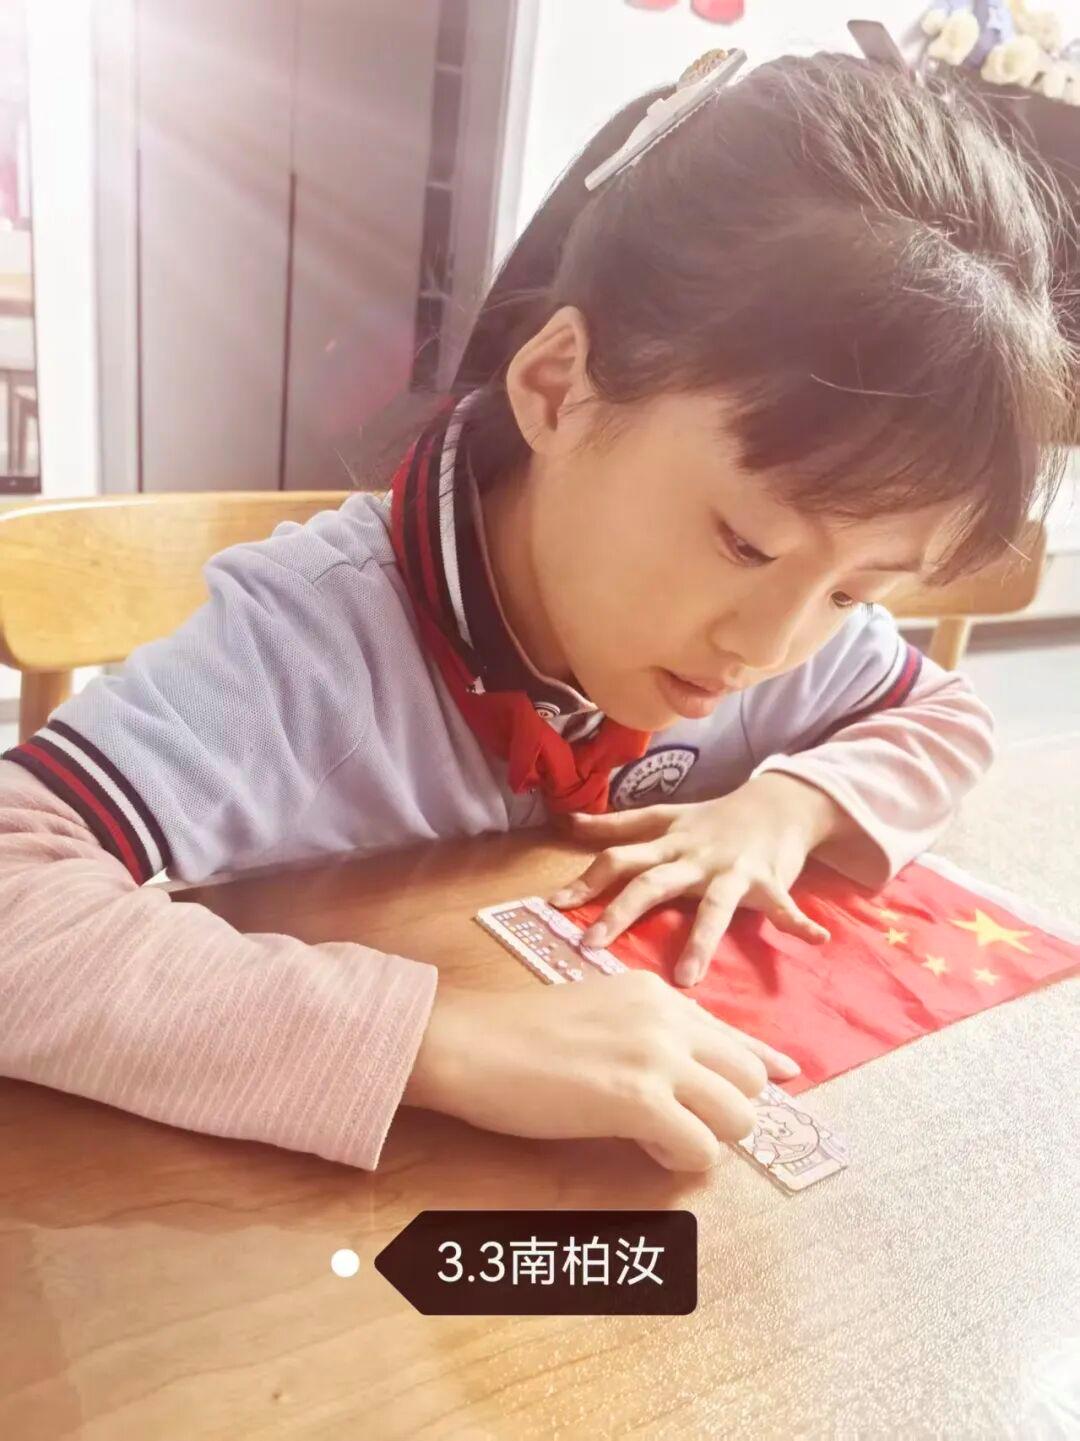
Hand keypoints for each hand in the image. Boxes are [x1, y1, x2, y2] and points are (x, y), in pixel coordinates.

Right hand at [401, 969, 800, 1170]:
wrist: (470, 1042)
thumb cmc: (518, 1034)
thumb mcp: (598, 1012)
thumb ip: (647, 1033)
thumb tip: (686, 1070)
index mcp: (658, 996)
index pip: (735, 1035)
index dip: (764, 1063)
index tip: (786, 1076)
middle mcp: (669, 1018)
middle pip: (750, 1079)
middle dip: (728, 1111)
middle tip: (685, 1126)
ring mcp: (656, 1056)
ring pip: (738, 1116)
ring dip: (709, 1139)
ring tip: (661, 1139)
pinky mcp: (637, 1099)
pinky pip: (700, 1148)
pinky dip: (680, 1160)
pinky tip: (644, 1149)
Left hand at [549, 774, 844, 986]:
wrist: (777, 801)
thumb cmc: (714, 819)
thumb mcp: (665, 817)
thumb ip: (619, 827)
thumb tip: (569, 822)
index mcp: (666, 845)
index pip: (619, 859)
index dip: (586, 880)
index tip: (554, 906)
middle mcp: (693, 857)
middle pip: (652, 883)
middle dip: (621, 912)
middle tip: (593, 943)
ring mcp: (731, 870)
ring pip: (713, 907)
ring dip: (701, 941)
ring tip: (688, 978)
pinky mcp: (769, 881)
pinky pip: (783, 905)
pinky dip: (799, 922)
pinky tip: (814, 938)